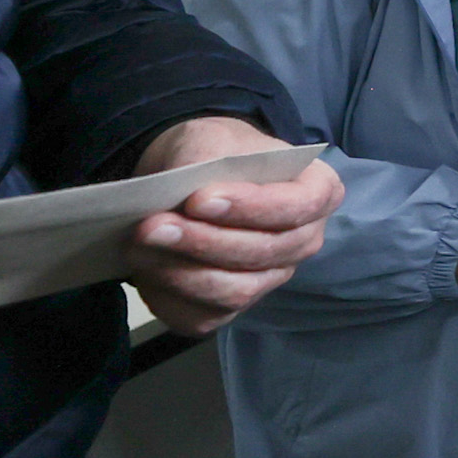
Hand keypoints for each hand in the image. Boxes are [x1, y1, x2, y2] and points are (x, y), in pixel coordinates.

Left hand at [123, 117, 344, 336]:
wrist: (188, 179)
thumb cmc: (213, 153)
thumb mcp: (211, 139)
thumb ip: (204, 163)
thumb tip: (184, 199)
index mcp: (317, 192)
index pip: (297, 207)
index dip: (251, 208)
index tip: (199, 199)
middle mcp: (303, 241)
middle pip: (263, 253)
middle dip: (204, 242)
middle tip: (151, 225)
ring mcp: (271, 278)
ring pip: (235, 292)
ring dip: (182, 272)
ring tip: (140, 246)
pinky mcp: (232, 306)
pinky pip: (204, 317)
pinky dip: (169, 299)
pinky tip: (145, 271)